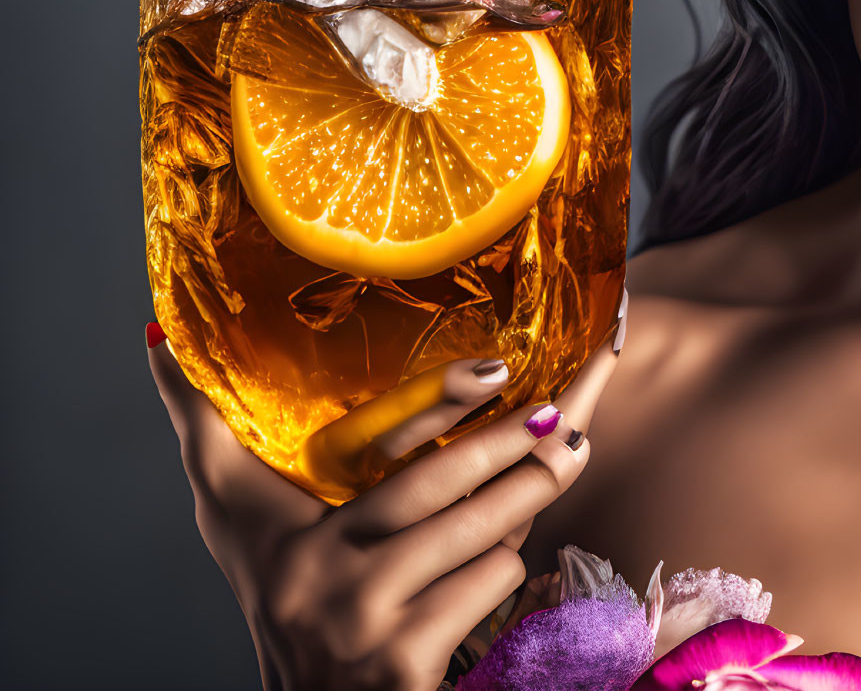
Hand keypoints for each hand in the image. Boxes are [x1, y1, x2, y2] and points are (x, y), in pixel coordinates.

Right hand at [148, 312, 623, 690]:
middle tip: (563, 410)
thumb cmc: (275, 593)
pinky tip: (508, 552)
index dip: (433, 404)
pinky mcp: (405, 664)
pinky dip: (503, 568)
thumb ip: (202, 429)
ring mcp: (364, 623)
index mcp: (282, 530)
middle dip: (508, 445)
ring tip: (570, 455)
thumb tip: (154, 338)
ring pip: (474, 539)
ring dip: (525, 498)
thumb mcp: (233, 519)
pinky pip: (482, 590)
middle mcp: (321, 576)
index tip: (496, 366)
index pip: (364, 451)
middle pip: (436, 489)